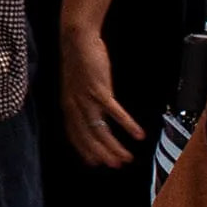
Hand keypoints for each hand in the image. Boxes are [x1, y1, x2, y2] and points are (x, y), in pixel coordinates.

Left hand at [58, 27, 143, 168]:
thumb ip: (81, 102)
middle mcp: (74, 106)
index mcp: (68, 106)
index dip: (84, 151)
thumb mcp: (75, 86)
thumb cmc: (80, 62)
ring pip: (100, 130)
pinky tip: (138, 135)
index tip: (94, 163)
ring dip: (114, 146)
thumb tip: (92, 114)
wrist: (77, 40)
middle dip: (101, 154)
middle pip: (88, 137)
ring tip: (126, 157)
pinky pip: (115, 113)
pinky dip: (127, 125)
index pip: (75, 135)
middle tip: (115, 166)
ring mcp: (86, 100)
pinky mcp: (99, 90)